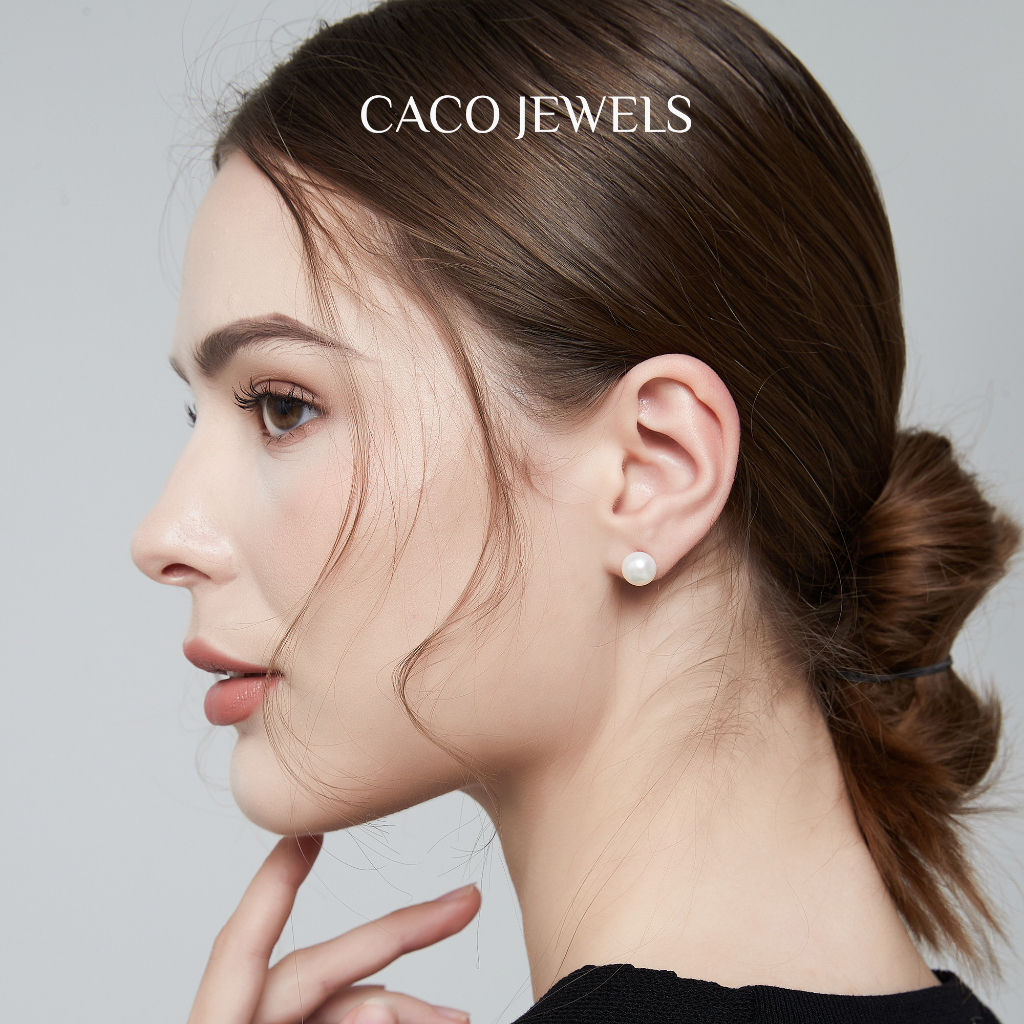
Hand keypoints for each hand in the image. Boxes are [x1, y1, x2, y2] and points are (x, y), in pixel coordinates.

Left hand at [187, 835, 480, 1023]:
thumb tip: (384, 1005)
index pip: (244, 943)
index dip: (276, 882)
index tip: (307, 833)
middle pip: (323, 967)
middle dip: (399, 935)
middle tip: (461, 906)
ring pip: (346, 1003)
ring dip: (406, 1003)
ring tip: (456, 1017)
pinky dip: (389, 1022)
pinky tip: (427, 1021)